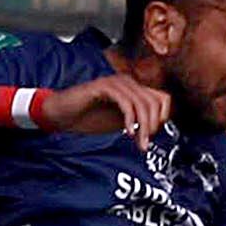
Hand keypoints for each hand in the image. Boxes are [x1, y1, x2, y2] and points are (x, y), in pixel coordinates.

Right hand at [44, 71, 174, 141]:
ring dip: (143, 127)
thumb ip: (137, 121)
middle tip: (144, 143)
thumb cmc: (88, 117)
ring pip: (142, 103)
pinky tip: (126, 132)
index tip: (152, 135)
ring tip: (138, 142)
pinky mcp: (104, 87)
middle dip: (153, 126)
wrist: (62, 114)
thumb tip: (155, 130)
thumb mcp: (119, 121)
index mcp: (133, 89)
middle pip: (155, 102)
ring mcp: (116, 83)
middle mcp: (128, 82)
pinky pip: (126, 102)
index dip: (163, 117)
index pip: (163, 98)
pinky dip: (130, 119)